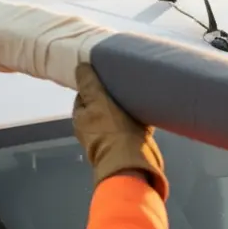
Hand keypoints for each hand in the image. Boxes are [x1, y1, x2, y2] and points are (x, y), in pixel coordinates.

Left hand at [72, 63, 167, 198]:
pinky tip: (147, 110)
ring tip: (137, 95)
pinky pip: (132, 126)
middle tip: (123, 84)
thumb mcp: (98, 101)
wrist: (132, 162)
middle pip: (100, 106)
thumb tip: (80, 66)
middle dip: (110, 97)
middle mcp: (91, 131)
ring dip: (125, 108)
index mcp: (80, 120)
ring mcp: (110, 140)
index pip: (83, 96)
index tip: (105, 76)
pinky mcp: (128, 146)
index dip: (93, 85)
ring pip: (117, 117)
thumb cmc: (112, 130)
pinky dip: (138, 118)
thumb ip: (89, 84)